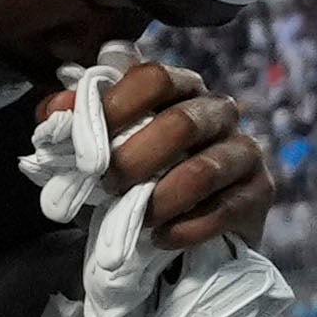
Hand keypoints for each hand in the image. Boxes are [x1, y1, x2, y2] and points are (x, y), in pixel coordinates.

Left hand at [44, 54, 274, 255]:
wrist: (174, 239)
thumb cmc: (134, 183)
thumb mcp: (96, 157)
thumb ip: (75, 127)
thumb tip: (56, 107)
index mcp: (179, 90)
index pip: (154, 77)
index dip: (116, 106)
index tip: (87, 144)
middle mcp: (218, 111)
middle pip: (181, 123)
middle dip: (135, 160)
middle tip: (107, 187)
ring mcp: (244, 150)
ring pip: (204, 170)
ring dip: (159, 200)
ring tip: (136, 218)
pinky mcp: (261, 191)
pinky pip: (226, 209)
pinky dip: (186, 229)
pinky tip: (161, 238)